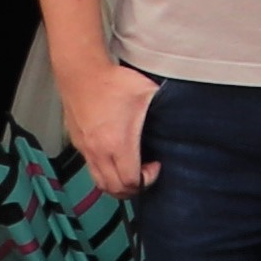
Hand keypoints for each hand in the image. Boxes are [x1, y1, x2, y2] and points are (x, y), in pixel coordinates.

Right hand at [62, 52, 162, 199]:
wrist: (81, 72)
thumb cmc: (112, 81)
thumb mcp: (148, 93)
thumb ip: (166, 108)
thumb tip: (182, 113)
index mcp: (117, 143)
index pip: (130, 181)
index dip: (147, 180)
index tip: (156, 165)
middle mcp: (98, 151)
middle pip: (114, 189)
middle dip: (134, 189)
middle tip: (146, 174)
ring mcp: (85, 149)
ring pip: (99, 183)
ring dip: (117, 185)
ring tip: (131, 172)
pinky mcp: (78, 144)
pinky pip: (91, 169)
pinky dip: (104, 174)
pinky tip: (116, 160)